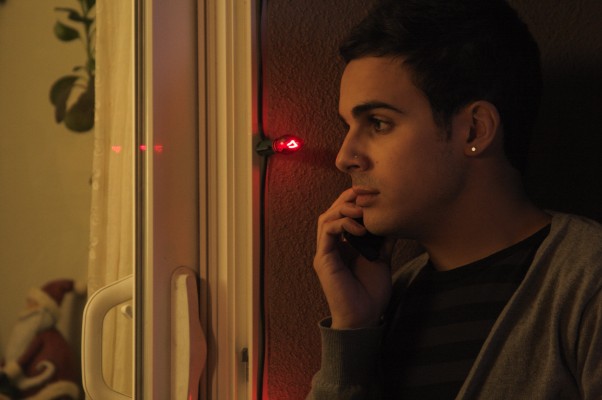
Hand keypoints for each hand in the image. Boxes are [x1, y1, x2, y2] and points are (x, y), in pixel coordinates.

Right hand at [313, 188, 393, 328]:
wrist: (364, 317)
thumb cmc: (371, 292)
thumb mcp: (382, 259)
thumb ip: (384, 241)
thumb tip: (394, 220)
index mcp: (342, 244)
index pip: (342, 213)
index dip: (354, 199)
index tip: (374, 192)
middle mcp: (330, 245)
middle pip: (332, 210)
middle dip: (348, 198)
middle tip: (367, 193)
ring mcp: (325, 252)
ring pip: (325, 217)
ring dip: (343, 209)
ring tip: (363, 210)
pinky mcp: (323, 259)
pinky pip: (327, 231)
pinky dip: (342, 224)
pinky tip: (361, 228)